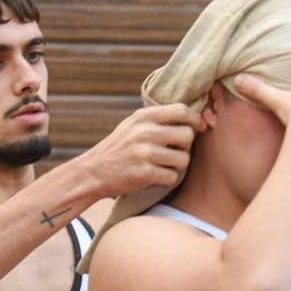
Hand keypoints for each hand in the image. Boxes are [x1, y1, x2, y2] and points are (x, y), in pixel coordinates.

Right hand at [82, 103, 204, 195]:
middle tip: (174, 152)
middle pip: (187, 135)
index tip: (198, 127)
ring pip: (183, 159)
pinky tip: (156, 177)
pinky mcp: (144, 173)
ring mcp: (144, 152)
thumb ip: (158, 118)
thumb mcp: (133, 124)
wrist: (92, 172)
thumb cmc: (119, 147)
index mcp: (143, 116)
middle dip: (185, 147)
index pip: (182, 110)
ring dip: (178, 166)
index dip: (195, 119)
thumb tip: (193, 115)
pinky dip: (168, 180)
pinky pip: (172, 176)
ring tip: (164, 166)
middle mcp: (144, 131)